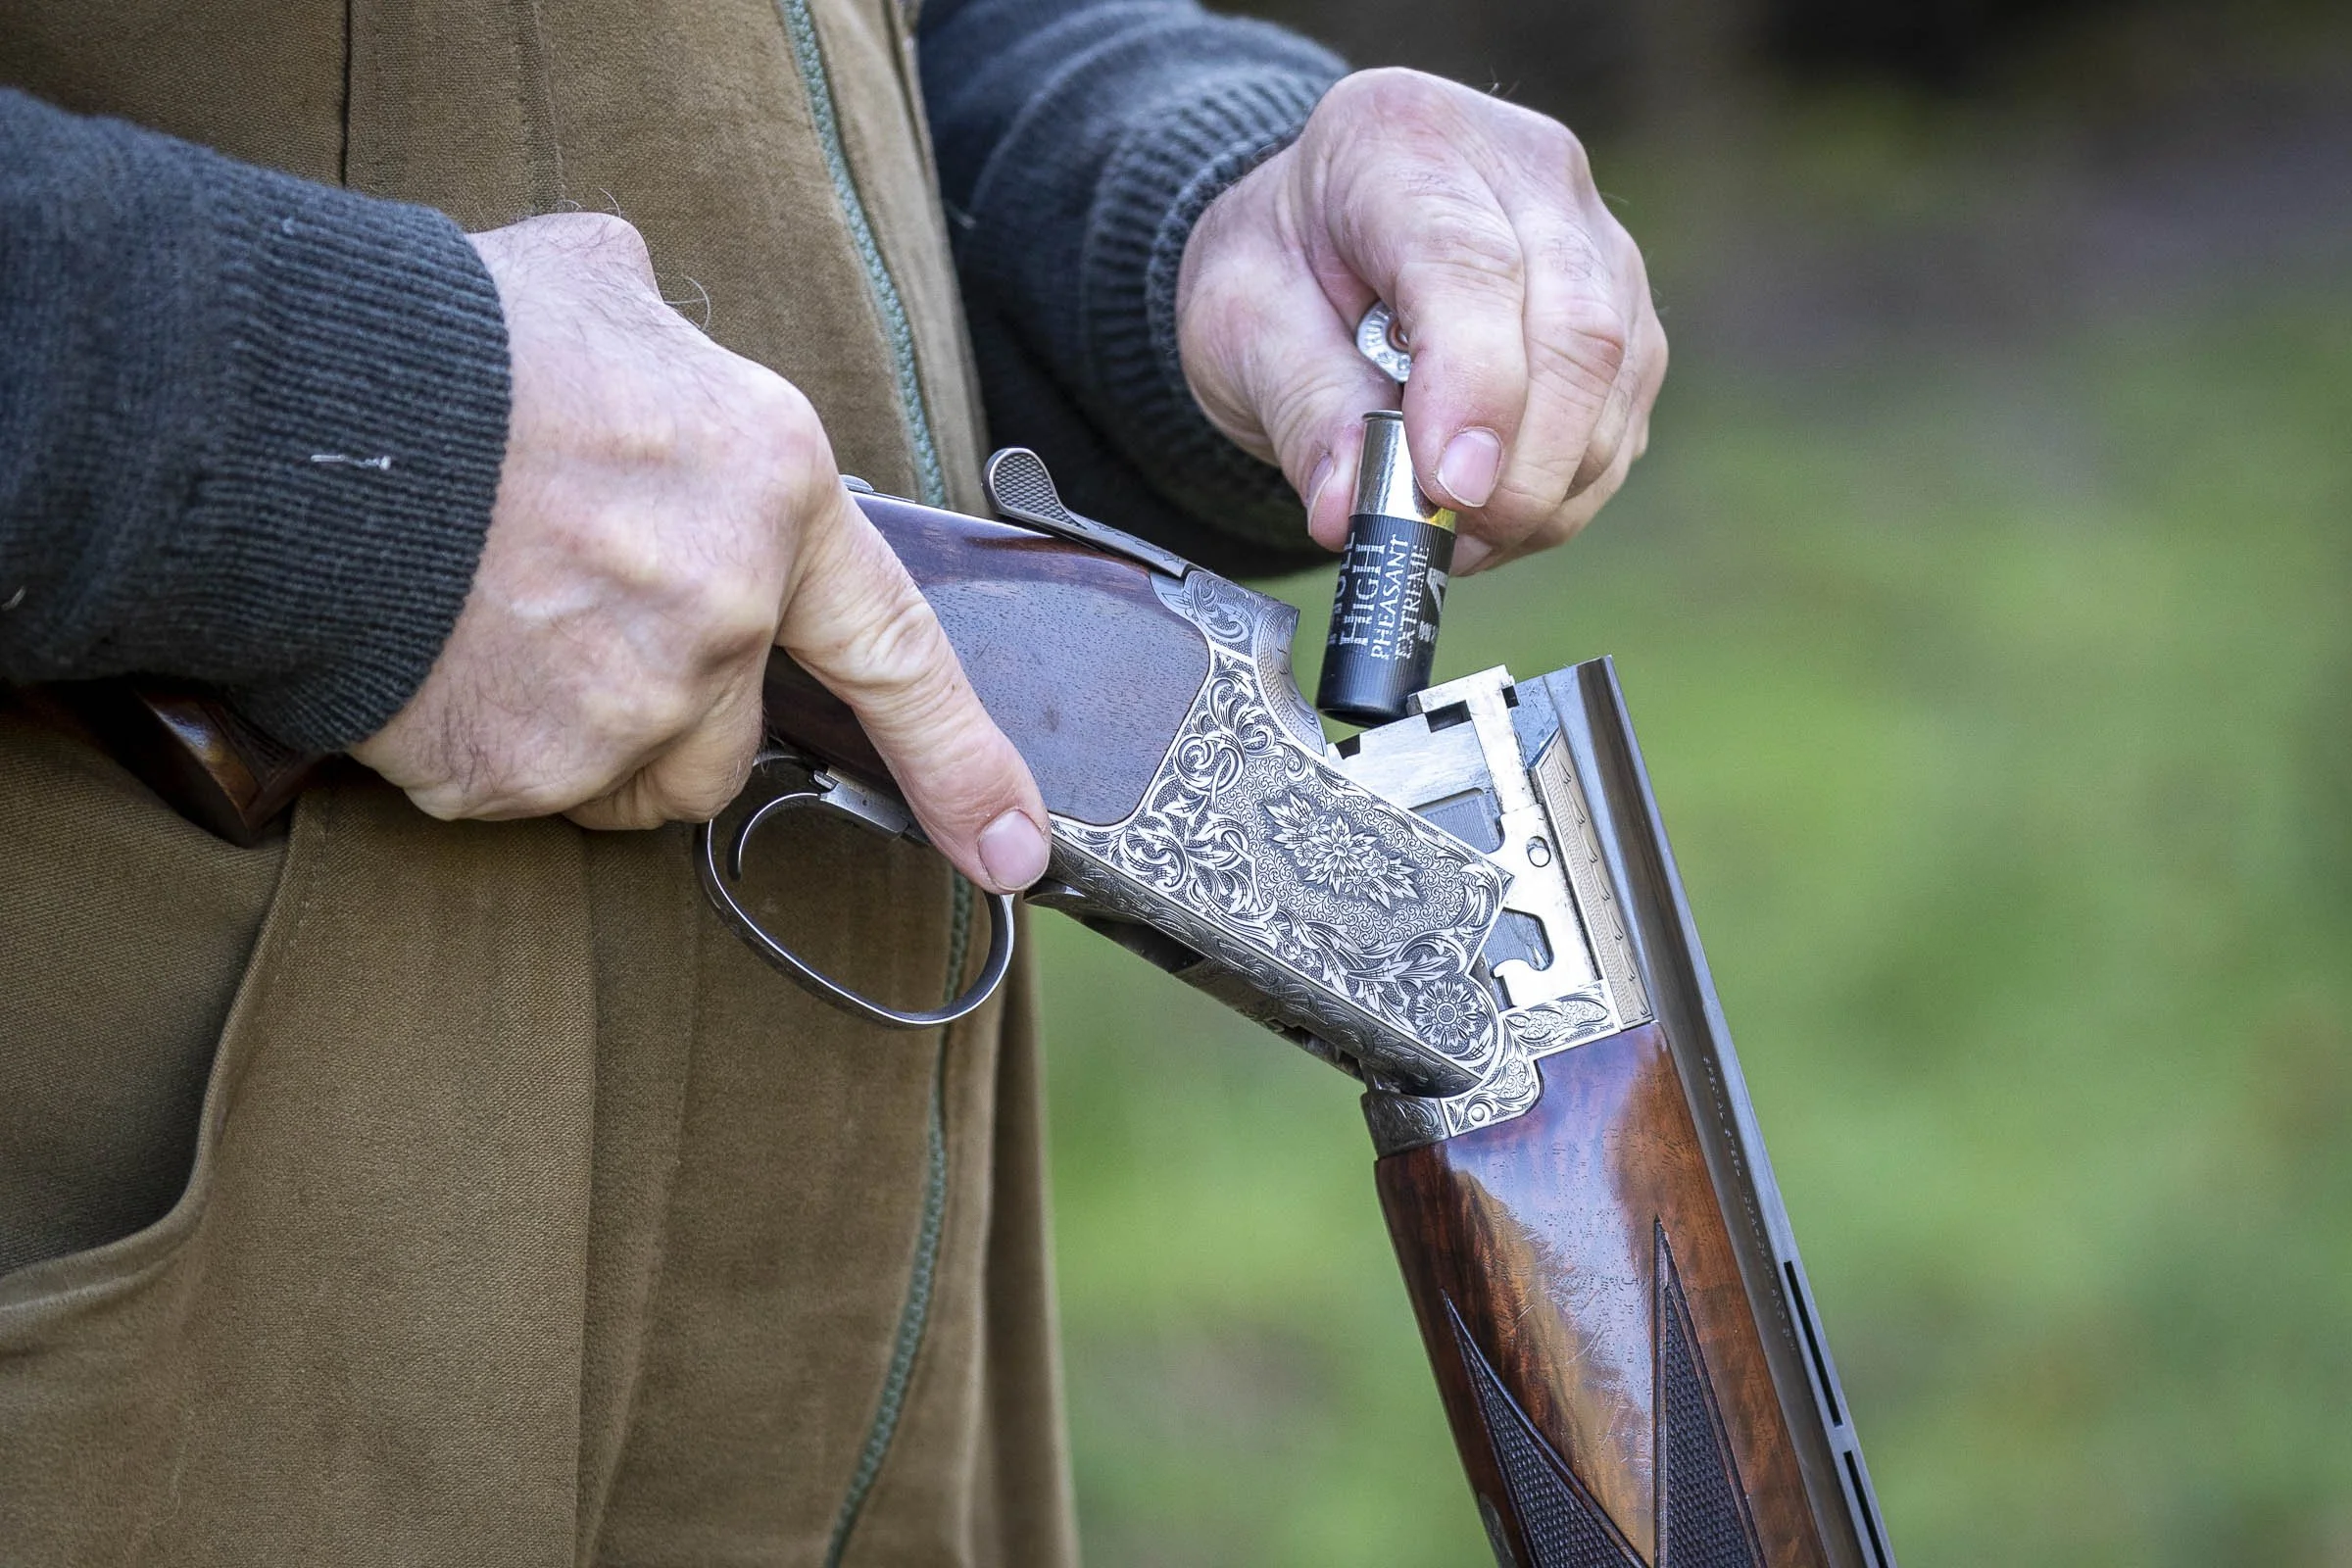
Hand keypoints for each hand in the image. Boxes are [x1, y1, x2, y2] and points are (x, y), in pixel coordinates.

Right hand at [350, 214, 1050, 893]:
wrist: (293, 413)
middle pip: (732, 730)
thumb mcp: (601, 292)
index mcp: (773, 490)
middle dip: (672, 704)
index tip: (1013, 846)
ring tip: (501, 640)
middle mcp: (726, 610)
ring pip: (636, 778)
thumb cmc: (449, 341)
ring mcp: (630, 701)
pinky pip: (525, 793)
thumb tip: (651, 350)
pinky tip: (436, 665)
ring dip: (590, 741)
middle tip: (574, 621)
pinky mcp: (525, 771)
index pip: (898, 651)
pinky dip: (485, 751)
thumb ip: (671, 355)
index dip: (964, 760)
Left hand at [1176, 69, 1666, 573]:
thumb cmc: (1281, 270)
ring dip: (1542, 493)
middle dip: (1523, 466)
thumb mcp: (1241, 327)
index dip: (1474, 386)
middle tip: (1451, 537)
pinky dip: (1561, 494)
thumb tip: (1349, 512)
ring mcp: (1597, 240)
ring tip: (1449, 531)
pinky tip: (1487, 508)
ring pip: (1615, 386)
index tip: (1448, 486)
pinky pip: (1621, 424)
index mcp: (1406, 142)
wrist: (1319, 246)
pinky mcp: (1629, 314)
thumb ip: (1300, 410)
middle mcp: (1527, 172)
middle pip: (1577, 328)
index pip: (1471, 265)